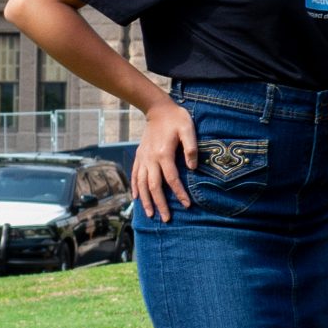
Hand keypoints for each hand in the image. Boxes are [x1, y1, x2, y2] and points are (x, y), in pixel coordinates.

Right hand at [135, 99, 197, 222]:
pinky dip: (135, 188)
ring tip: (150, 215)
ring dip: (145, 200)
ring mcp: (143, 158)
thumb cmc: (176, 118)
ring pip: (141, 183)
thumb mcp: (188, 129)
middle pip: (154, 186)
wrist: (158, 108)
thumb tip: (192, 168)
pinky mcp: (139, 155)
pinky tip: (137, 198)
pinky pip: (135, 175)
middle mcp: (150, 159)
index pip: (172, 179)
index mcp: (163, 154)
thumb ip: (191, 148)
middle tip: (166, 219)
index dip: (179, 193)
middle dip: (160, 204)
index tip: (186, 205)